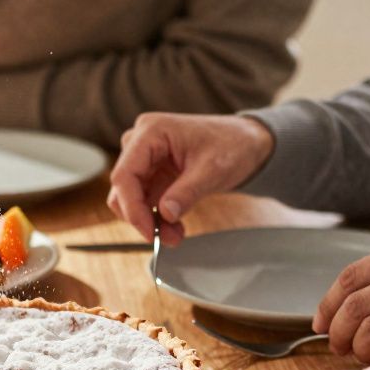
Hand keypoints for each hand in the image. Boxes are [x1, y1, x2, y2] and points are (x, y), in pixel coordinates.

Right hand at [107, 114, 273, 245]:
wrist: (246, 142)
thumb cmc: (232, 144)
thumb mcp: (212, 169)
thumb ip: (187, 192)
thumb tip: (165, 215)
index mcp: (151, 131)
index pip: (125, 175)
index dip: (132, 207)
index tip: (149, 232)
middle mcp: (141, 142)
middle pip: (123, 188)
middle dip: (141, 217)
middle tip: (166, 239)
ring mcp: (145, 157)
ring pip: (130, 197)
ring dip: (148, 220)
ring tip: (175, 235)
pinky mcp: (152, 172)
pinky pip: (144, 199)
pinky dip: (156, 216)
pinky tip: (174, 226)